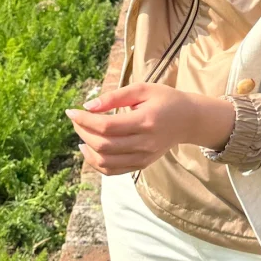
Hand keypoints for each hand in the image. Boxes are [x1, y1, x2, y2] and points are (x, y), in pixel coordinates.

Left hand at [65, 83, 235, 175]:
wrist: (189, 120)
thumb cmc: (165, 100)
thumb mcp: (142, 89)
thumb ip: (115, 96)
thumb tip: (88, 105)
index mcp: (145, 121)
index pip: (107, 126)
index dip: (84, 120)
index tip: (71, 111)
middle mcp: (145, 143)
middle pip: (103, 145)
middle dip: (83, 132)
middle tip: (76, 119)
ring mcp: (143, 157)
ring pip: (106, 162)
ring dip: (87, 149)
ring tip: (81, 134)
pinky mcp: (142, 165)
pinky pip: (113, 171)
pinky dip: (96, 163)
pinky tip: (89, 149)